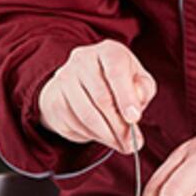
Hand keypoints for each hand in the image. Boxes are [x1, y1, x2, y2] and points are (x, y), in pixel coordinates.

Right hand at [35, 39, 155, 153]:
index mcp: (108, 50)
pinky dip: (90, 135)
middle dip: (119, 126)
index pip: (116, 71)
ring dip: (106, 135)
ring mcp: (64, 78)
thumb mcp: (138, 80)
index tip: (134, 119)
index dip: (126, 97)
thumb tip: (134, 109)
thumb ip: (143, 90)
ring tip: (120, 144)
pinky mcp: (53, 98)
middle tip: (132, 144)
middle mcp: (83, 59)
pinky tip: (102, 136)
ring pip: (86, 114)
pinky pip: (73, 123)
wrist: (82, 81)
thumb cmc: (118, 81)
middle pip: (101, 98)